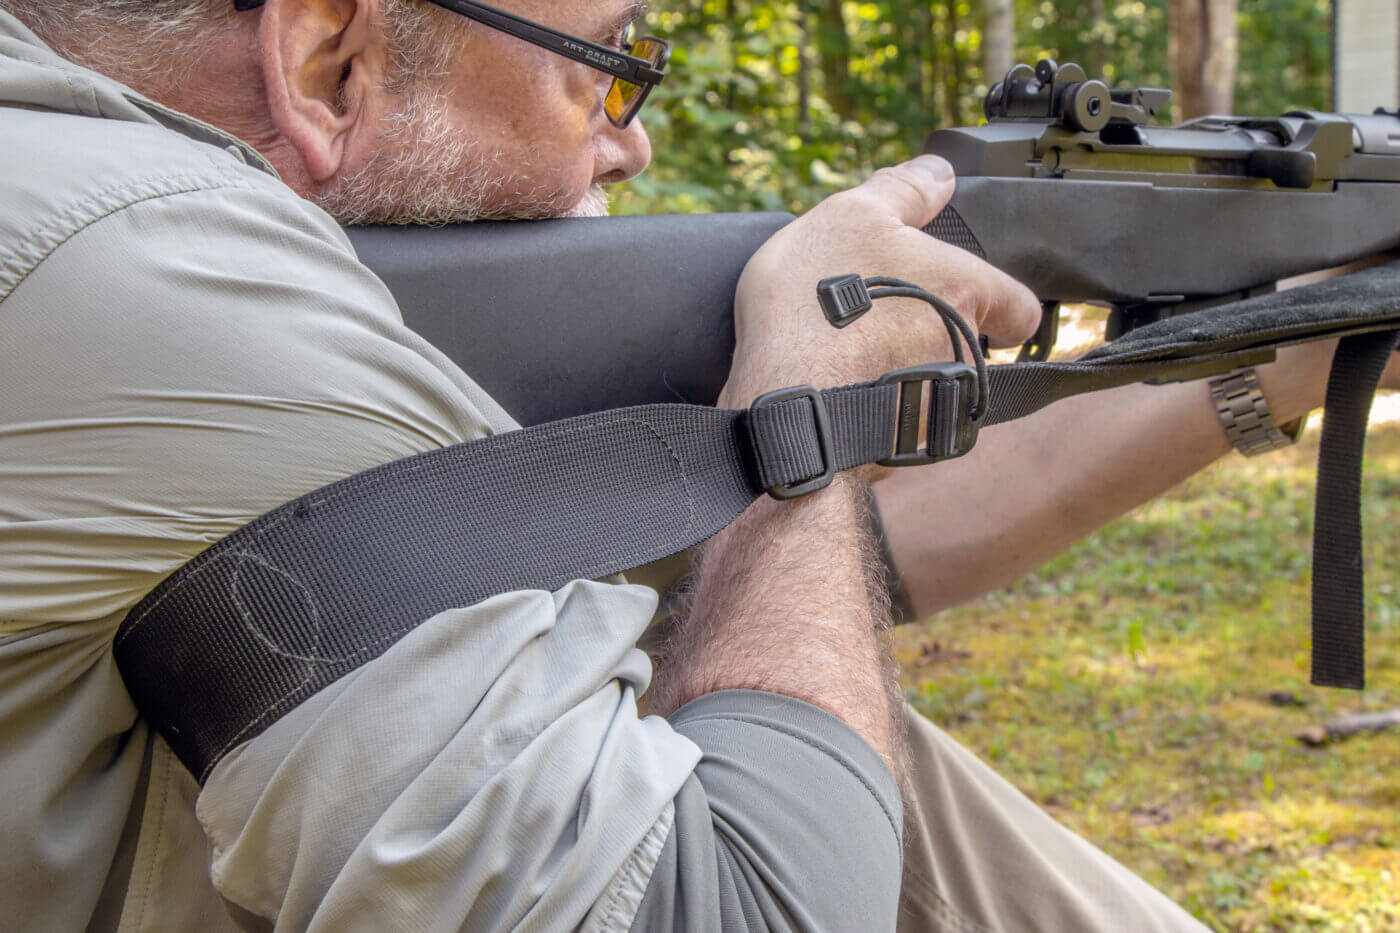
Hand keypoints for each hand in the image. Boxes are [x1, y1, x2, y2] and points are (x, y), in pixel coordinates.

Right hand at [718, 156, 1040, 409]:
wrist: (785, 399)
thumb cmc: (820, 303)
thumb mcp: (853, 216)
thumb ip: (903, 190)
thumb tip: (939, 171)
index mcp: (967, 291)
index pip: (1021, 309)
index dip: (1002, 307)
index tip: (972, 302)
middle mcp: (964, 353)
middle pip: (967, 345)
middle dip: (931, 333)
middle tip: (879, 316)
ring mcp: (933, 406)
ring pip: (931, 384)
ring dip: (900, 371)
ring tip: (844, 351)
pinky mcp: (899, 447)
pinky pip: (895, 424)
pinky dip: (871, 406)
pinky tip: (832, 387)